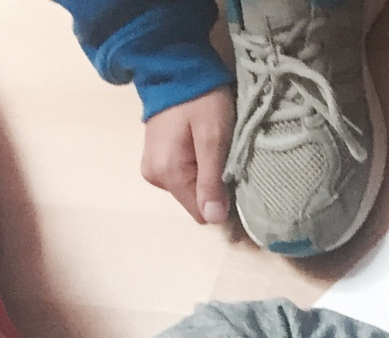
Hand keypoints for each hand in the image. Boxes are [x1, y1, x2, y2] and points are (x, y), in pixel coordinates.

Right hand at [141, 88, 235, 223]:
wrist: (174, 67)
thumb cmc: (200, 99)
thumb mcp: (213, 138)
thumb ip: (212, 180)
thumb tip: (214, 219)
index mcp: (168, 174)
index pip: (202, 214)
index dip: (222, 204)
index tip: (236, 183)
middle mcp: (155, 177)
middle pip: (195, 202)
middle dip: (214, 189)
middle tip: (225, 159)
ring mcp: (153, 169)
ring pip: (190, 191)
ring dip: (206, 178)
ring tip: (214, 151)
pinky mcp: (155, 160)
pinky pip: (183, 177)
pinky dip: (197, 169)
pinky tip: (202, 149)